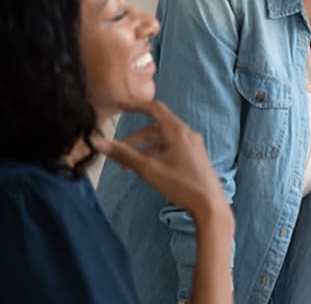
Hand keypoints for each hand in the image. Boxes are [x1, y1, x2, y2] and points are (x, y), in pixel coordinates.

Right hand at [94, 100, 227, 221]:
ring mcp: (192, 145)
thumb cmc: (182, 185)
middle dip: (135, 139)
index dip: (135, 105)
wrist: (210, 205)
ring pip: (162, 141)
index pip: (155, 108)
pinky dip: (155, 155)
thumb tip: (100, 142)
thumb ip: (125, 155)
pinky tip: (146, 169)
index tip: (119, 105)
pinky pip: (171, 149)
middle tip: (117, 152)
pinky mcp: (194, 157)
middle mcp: (186, 134)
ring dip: (144, 150)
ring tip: (127, 167)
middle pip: (155, 129)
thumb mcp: (149, 170)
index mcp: (178, 131)